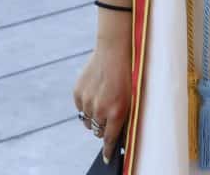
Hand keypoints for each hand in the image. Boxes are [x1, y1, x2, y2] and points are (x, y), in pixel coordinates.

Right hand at [73, 39, 131, 162]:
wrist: (114, 50)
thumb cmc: (128, 73)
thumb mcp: (131, 96)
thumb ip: (123, 115)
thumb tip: (117, 133)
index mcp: (116, 111)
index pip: (110, 140)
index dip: (108, 151)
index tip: (107, 159)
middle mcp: (100, 109)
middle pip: (98, 131)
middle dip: (104, 127)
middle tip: (109, 114)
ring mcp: (87, 101)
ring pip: (88, 121)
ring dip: (94, 116)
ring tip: (103, 99)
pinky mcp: (77, 93)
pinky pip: (80, 108)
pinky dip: (86, 104)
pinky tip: (95, 91)